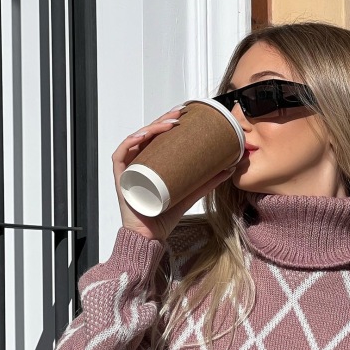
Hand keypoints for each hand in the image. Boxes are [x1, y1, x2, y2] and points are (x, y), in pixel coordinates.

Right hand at [112, 105, 236, 241]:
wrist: (151, 236)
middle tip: (180, 112)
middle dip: (163, 120)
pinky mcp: (121, 178)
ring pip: (135, 140)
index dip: (168, 122)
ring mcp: (129, 169)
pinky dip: (130, 143)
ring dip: (150, 128)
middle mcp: (139, 162)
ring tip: (168, 124)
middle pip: (148, 134)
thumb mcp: (190, 194)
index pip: (158, 137)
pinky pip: (120, 155)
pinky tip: (142, 136)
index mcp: (152, 163)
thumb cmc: (164, 215)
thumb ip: (207, 182)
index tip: (184, 114)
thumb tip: (229, 168)